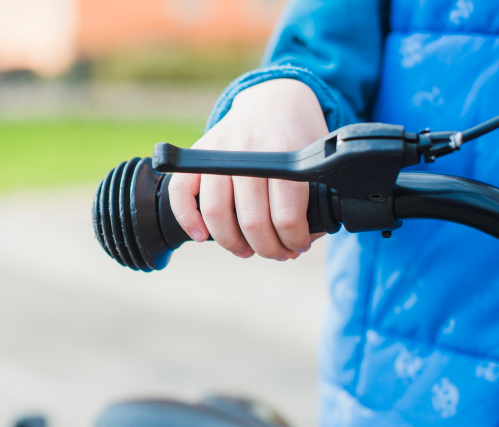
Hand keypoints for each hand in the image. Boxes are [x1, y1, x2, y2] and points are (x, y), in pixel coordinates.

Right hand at [169, 78, 329, 259]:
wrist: (274, 101)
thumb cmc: (297, 139)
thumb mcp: (317, 161)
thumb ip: (316, 199)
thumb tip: (304, 240)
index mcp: (286, 153)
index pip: (287, 216)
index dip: (293, 241)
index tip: (298, 246)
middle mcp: (250, 150)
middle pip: (252, 221)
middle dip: (267, 248)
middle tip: (276, 253)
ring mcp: (220, 150)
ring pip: (216, 213)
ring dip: (232, 243)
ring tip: (245, 249)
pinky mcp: (198, 153)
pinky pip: (181, 192)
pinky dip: (187, 219)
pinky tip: (201, 236)